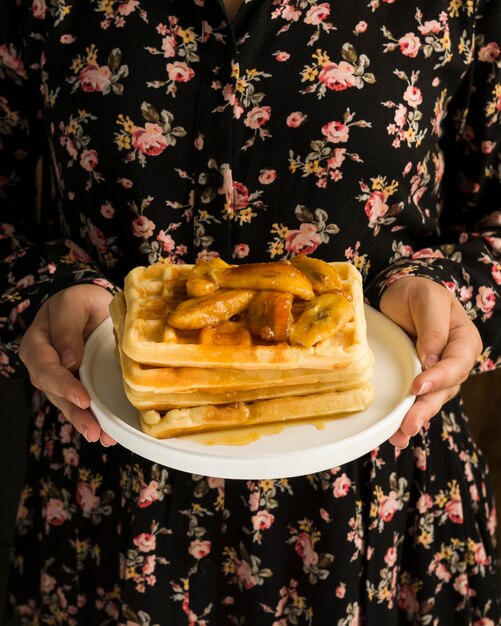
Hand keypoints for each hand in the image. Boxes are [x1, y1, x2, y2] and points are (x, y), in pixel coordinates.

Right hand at [19, 284, 116, 445]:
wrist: (88, 302)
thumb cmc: (79, 300)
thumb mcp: (73, 305)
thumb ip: (68, 329)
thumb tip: (69, 360)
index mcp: (38, 345)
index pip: (47, 369)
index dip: (64, 386)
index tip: (83, 398)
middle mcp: (45, 365)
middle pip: (55, 393)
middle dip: (75, 413)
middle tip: (94, 430)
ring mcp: (60, 377)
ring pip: (68, 403)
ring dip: (85, 421)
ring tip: (102, 437)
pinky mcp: (76, 384)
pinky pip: (80, 403)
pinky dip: (94, 417)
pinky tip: (106, 433)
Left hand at [379, 277, 481, 447]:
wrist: (398, 297)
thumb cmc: (416, 294)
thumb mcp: (426, 300)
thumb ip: (432, 326)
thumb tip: (432, 357)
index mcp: (463, 341)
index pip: (456, 363)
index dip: (439, 377)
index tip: (418, 386)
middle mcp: (453, 363)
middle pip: (444, 390)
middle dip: (426, 408)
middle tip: (409, 424)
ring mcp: (436, 376)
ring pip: (430, 401)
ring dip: (415, 419)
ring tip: (400, 435)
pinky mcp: (418, 383)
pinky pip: (416, 402)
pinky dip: (405, 418)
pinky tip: (394, 435)